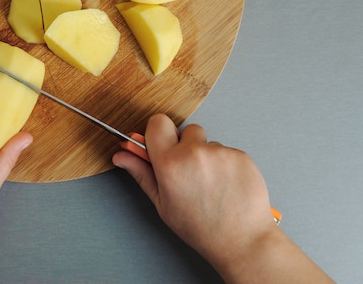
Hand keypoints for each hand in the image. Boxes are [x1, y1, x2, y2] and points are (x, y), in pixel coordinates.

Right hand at [112, 114, 333, 283]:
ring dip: (205, 155)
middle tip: (188, 171)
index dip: (158, 133)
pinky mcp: (240, 155)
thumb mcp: (162, 203)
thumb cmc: (199, 227)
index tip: (162, 146)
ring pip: (206, 142)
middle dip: (184, 144)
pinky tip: (225, 184)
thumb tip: (121, 155)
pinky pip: (226, 150)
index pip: (157, 122)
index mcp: (169, 163)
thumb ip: (141, 173)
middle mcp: (193, 153)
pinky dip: (225, 163)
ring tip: (210, 183)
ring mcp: (219, 152)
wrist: (241, 240)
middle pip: (184, 130)